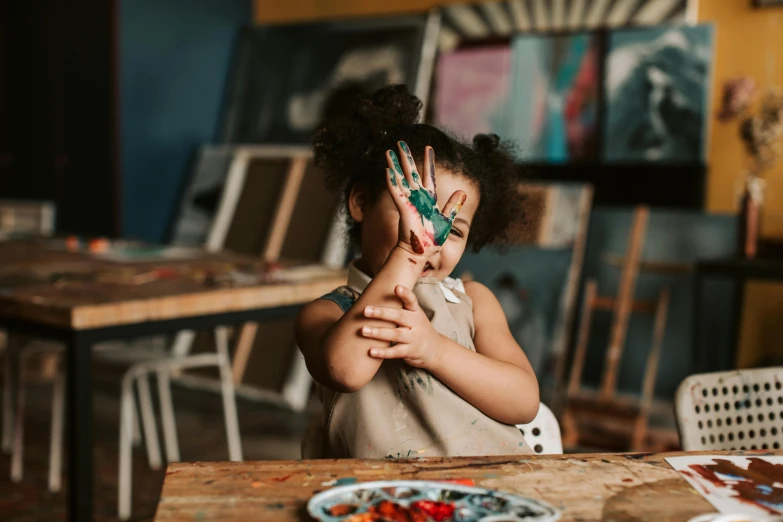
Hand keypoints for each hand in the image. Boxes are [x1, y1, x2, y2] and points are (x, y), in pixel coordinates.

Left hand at [360, 285, 441, 368]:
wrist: (435, 349)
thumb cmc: (417, 329)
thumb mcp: (414, 316)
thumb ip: (399, 308)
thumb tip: (375, 295)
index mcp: (416, 312)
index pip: (412, 301)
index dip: (405, 294)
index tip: (397, 287)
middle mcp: (416, 323)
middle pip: (399, 316)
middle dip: (381, 313)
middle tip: (365, 310)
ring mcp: (414, 338)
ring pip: (395, 335)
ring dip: (378, 332)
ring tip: (363, 330)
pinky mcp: (410, 352)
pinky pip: (395, 352)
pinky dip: (383, 352)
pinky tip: (371, 351)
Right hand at [386, 142, 465, 258]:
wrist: (420, 253)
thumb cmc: (432, 239)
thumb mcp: (446, 220)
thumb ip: (453, 205)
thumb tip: (463, 192)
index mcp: (429, 198)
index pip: (428, 175)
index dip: (428, 161)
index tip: (428, 147)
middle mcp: (418, 197)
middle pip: (411, 172)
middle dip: (406, 157)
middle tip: (401, 142)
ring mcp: (409, 202)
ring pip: (401, 179)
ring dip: (395, 165)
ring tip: (388, 152)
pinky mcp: (404, 209)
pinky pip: (397, 193)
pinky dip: (393, 182)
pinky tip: (388, 171)